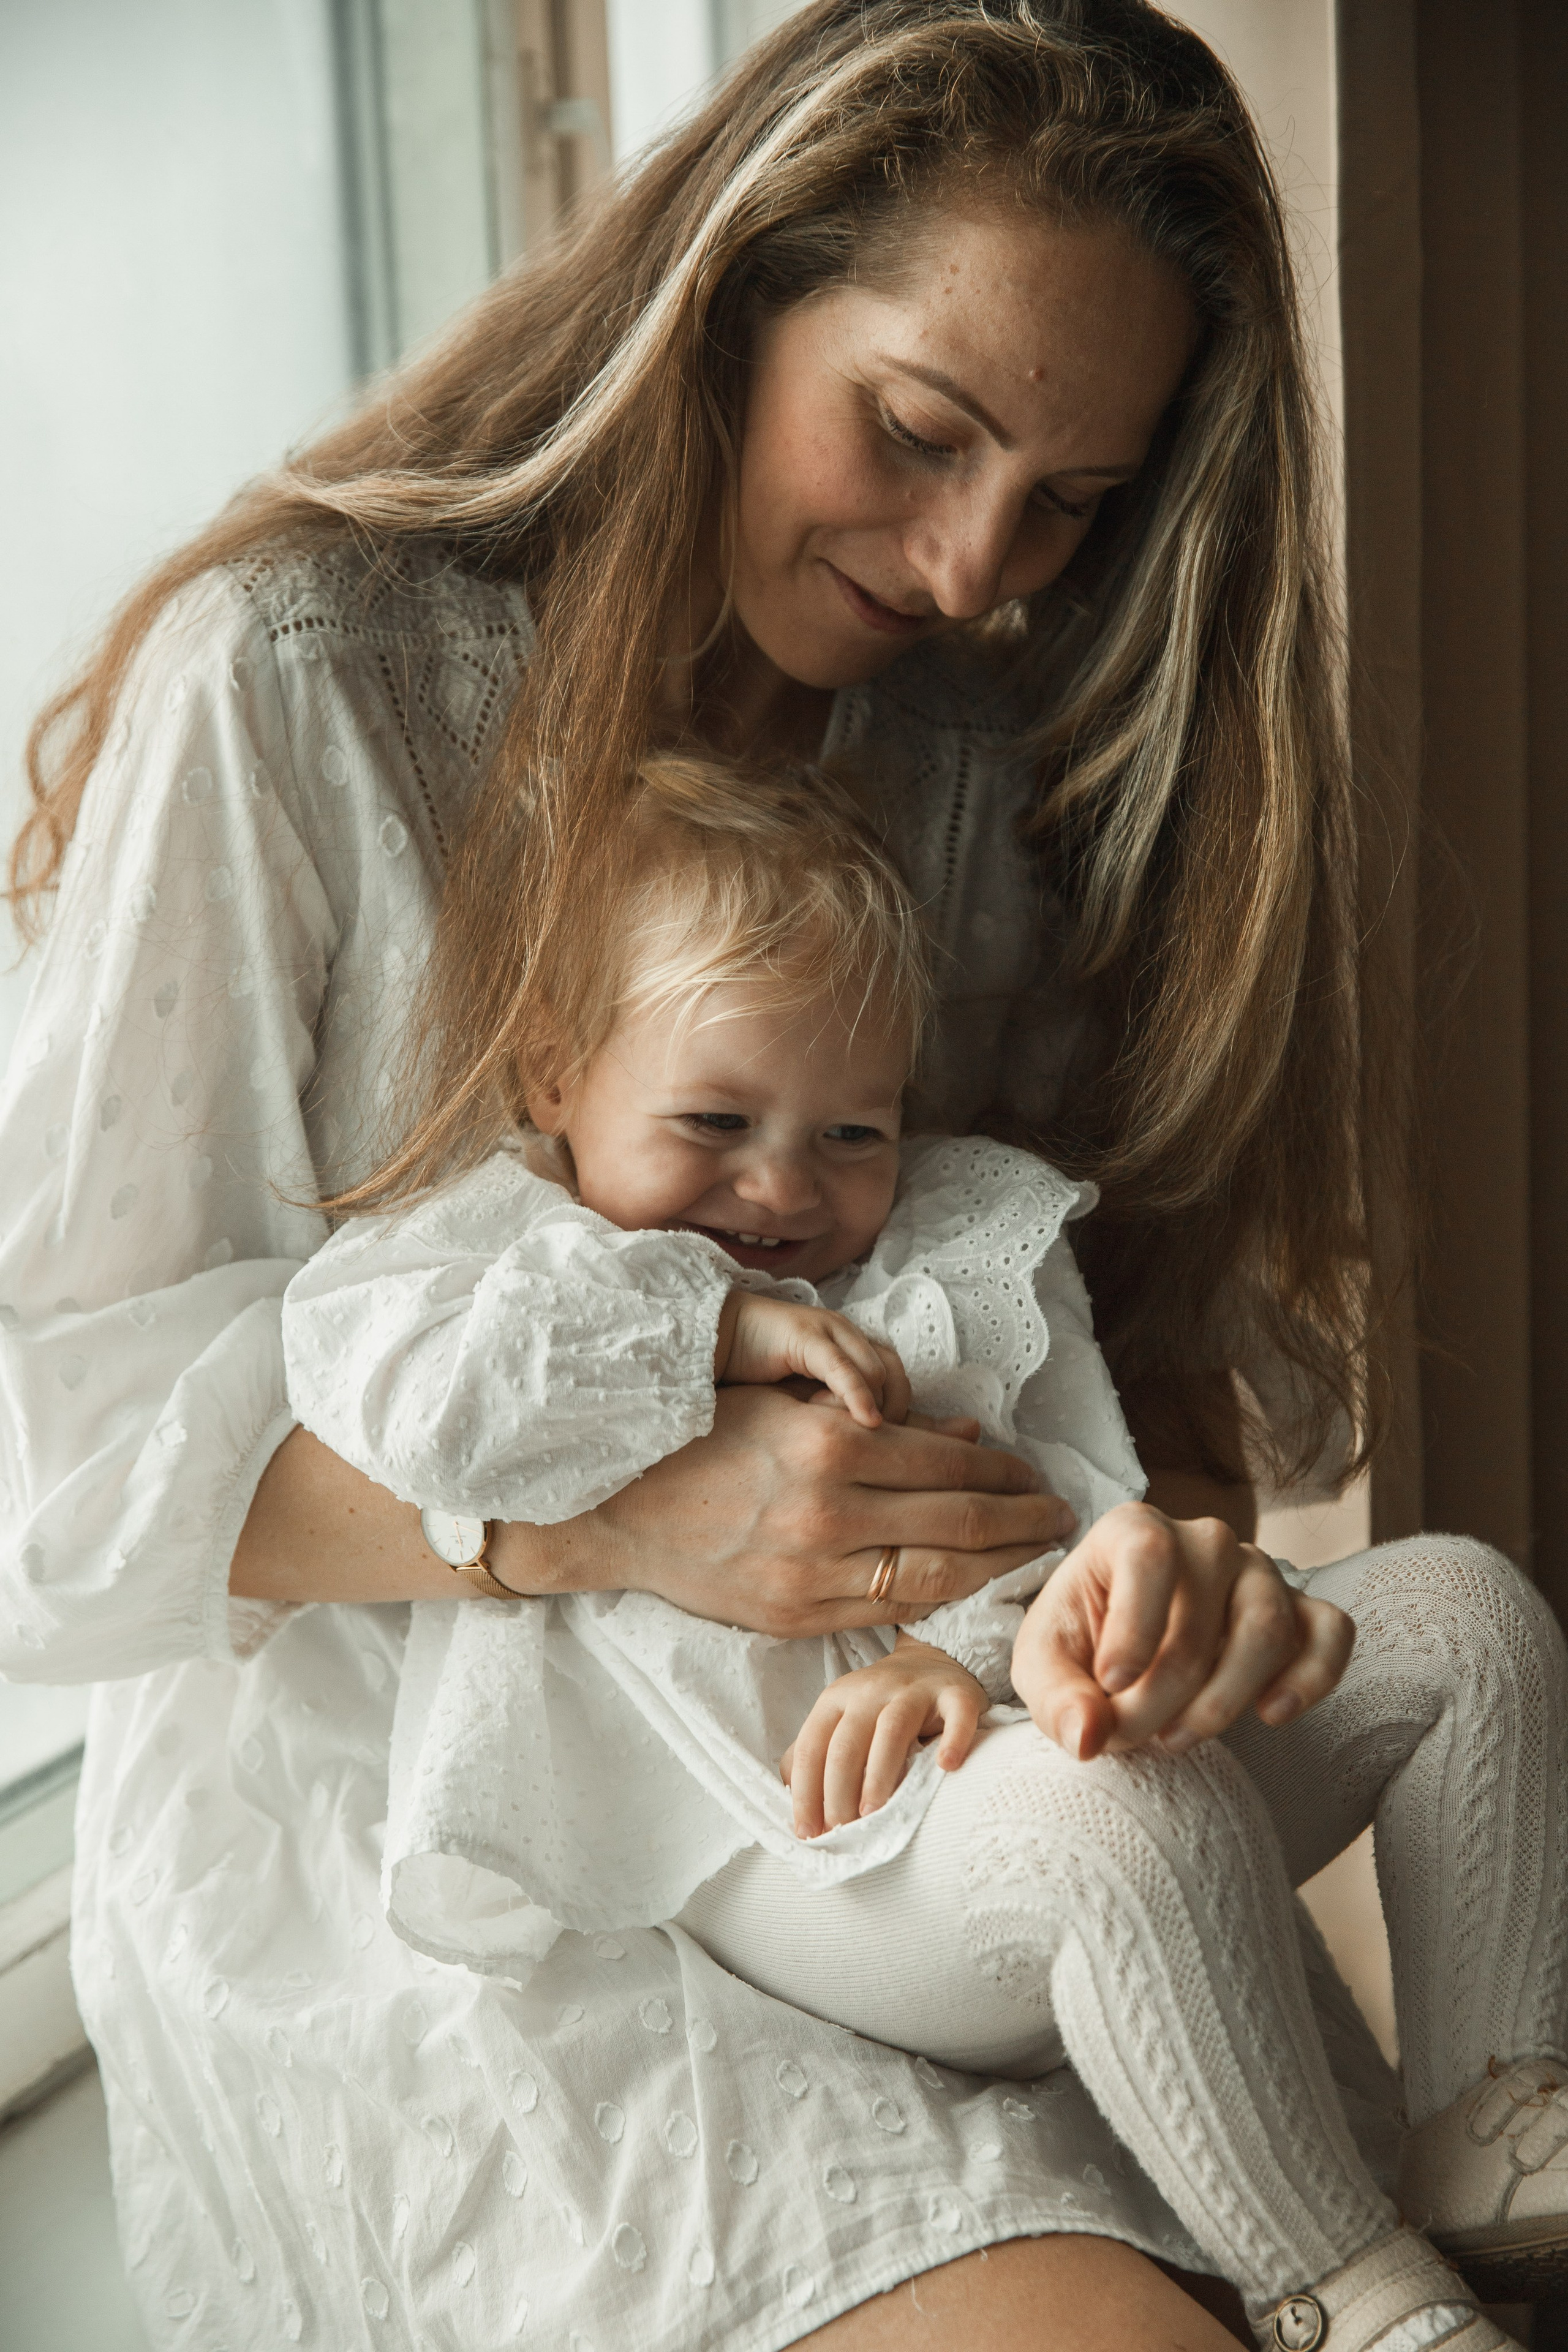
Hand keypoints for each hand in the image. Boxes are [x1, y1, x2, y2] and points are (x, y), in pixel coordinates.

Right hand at [494, 1384, 1075, 1634]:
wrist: (613, 1506)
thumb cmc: (700, 1437)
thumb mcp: (788, 1405)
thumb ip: (881, 1421)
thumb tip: (967, 1434)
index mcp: (830, 1448)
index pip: (950, 1463)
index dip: (1007, 1472)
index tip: (1040, 1473)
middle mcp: (830, 1516)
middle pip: (960, 1524)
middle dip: (1023, 1522)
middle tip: (1064, 1518)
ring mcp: (812, 1575)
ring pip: (935, 1578)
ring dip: (998, 1568)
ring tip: (1035, 1556)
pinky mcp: (794, 1618)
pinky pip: (887, 1612)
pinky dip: (940, 1601)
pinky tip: (969, 1588)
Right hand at [715, 1291, 910, 1427]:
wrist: (714, 1340)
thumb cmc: (756, 1378)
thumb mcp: (805, 1400)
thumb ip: (835, 1412)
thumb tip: (872, 1446)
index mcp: (851, 1348)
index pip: (898, 1380)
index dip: (901, 1414)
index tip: (886, 1448)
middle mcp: (846, 1335)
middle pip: (894, 1376)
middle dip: (893, 1414)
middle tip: (871, 1446)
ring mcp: (829, 1332)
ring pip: (876, 1372)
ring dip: (869, 1407)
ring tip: (848, 1435)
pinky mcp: (807, 1336)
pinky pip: (843, 1368)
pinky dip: (858, 1395)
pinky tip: (866, 1421)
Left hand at [780, 1636, 985, 1836]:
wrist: (933, 1661)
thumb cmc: (880, 1705)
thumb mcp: (839, 1720)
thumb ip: (813, 1752)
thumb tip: (791, 1797)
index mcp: (836, 1700)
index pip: (812, 1748)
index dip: (806, 1793)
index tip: (808, 1832)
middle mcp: (870, 1691)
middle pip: (847, 1743)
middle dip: (838, 1793)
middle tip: (842, 1831)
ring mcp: (914, 1691)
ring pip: (891, 1730)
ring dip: (879, 1775)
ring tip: (874, 1813)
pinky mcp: (956, 1694)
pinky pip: (957, 1716)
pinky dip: (953, 1740)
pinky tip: (947, 1766)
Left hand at [1010, 1502, 1353, 1759]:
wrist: (1124, 1657)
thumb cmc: (1082, 1648)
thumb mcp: (1044, 1670)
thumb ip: (1058, 1700)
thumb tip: (1088, 1737)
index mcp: (1135, 1529)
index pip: (1149, 1558)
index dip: (1133, 1629)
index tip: (1111, 1687)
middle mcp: (1205, 1540)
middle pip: (1200, 1620)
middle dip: (1160, 1698)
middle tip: (1129, 1737)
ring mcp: (1259, 1573)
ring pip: (1267, 1630)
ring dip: (1223, 1700)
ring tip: (1177, 1736)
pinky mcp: (1300, 1611)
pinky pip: (1331, 1633)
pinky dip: (1311, 1676)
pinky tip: (1271, 1713)